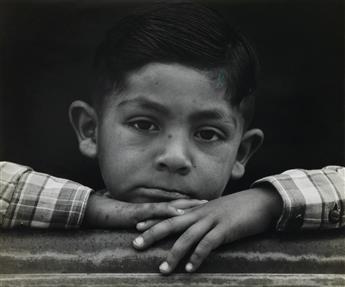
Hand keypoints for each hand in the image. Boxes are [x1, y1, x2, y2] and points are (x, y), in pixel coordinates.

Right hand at [83, 191, 206, 227]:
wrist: (96, 210)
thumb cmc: (114, 214)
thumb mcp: (135, 220)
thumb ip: (146, 221)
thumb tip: (153, 226)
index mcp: (153, 207)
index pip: (176, 205)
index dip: (192, 204)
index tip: (207, 204)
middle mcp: (152, 205)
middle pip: (178, 203)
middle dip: (196, 203)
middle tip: (213, 202)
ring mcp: (146, 207)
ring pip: (171, 204)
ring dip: (188, 205)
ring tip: (204, 205)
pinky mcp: (137, 212)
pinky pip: (155, 211)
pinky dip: (169, 210)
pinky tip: (181, 211)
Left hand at [132, 186, 281, 273]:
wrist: (260, 201)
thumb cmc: (238, 208)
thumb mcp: (217, 210)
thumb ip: (204, 217)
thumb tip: (194, 227)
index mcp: (197, 209)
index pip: (170, 214)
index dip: (153, 220)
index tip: (137, 227)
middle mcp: (201, 213)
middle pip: (171, 223)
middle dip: (152, 234)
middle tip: (135, 244)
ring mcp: (212, 220)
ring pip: (187, 237)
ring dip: (174, 254)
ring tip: (163, 270)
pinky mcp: (225, 229)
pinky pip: (208, 244)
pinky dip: (198, 257)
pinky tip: (191, 269)